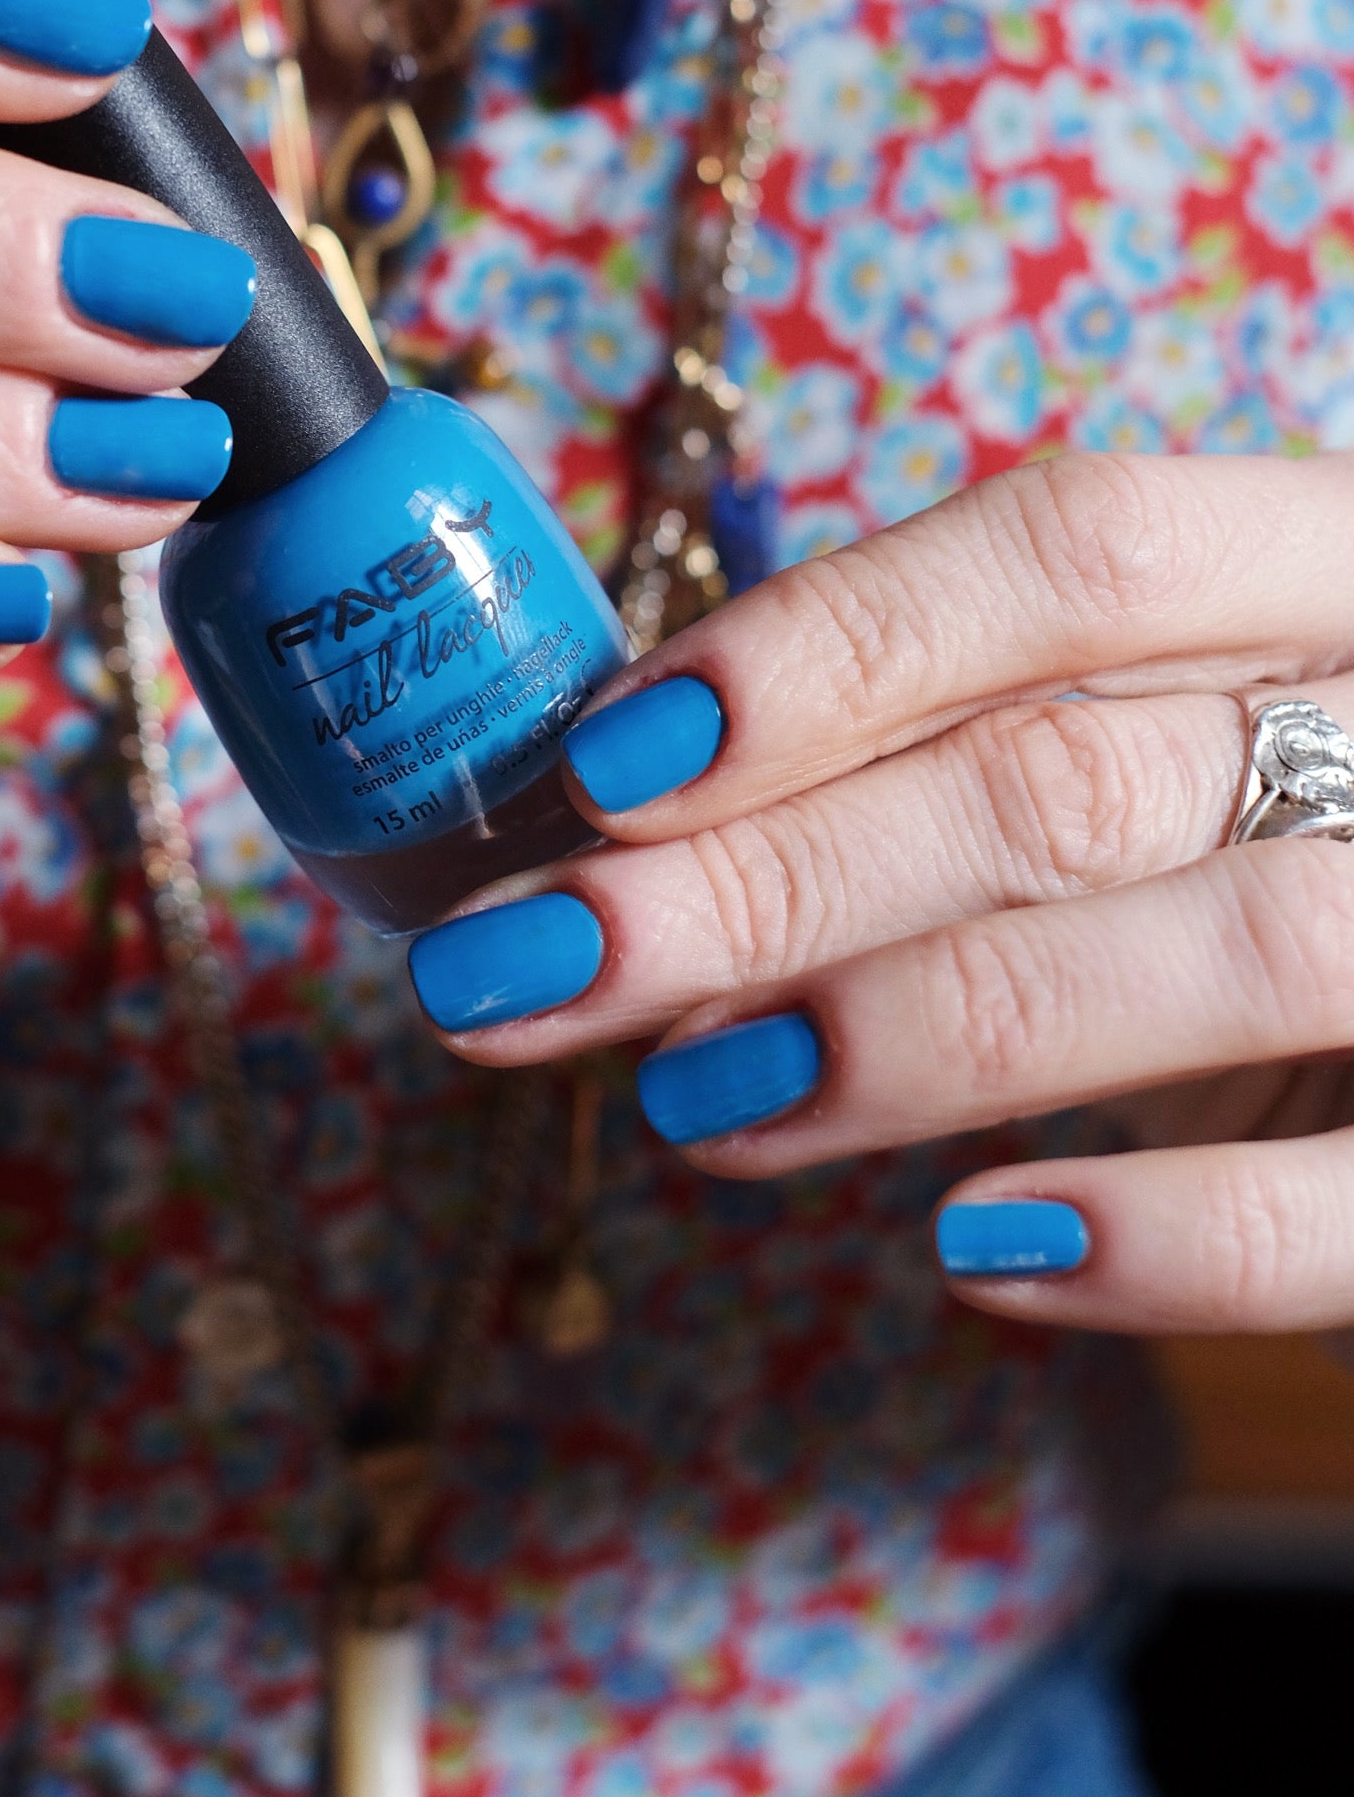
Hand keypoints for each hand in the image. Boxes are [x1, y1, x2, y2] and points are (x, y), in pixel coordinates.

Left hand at [408, 454, 1353, 1337]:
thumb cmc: (1278, 830)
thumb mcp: (1171, 726)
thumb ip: (962, 736)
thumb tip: (621, 824)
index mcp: (1336, 564)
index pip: (1084, 547)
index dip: (831, 646)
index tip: (602, 759)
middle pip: (1078, 775)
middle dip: (767, 876)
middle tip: (523, 964)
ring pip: (1221, 955)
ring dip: (914, 1030)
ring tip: (688, 1093)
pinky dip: (1166, 1237)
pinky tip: (971, 1248)